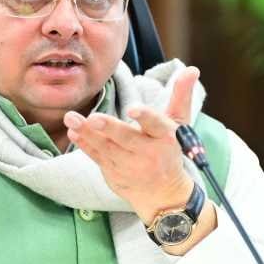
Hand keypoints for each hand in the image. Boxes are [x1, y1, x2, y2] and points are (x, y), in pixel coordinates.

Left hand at [64, 66, 200, 223]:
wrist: (163, 194)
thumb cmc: (169, 150)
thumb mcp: (180, 124)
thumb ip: (181, 96)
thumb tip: (192, 69)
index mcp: (165, 138)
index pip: (156, 125)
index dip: (145, 117)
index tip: (133, 109)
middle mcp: (148, 153)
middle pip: (127, 139)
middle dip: (110, 129)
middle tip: (94, 118)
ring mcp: (129, 166)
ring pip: (107, 148)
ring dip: (88, 133)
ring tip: (71, 118)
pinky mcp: (114, 174)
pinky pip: (97, 157)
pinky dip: (85, 144)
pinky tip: (73, 131)